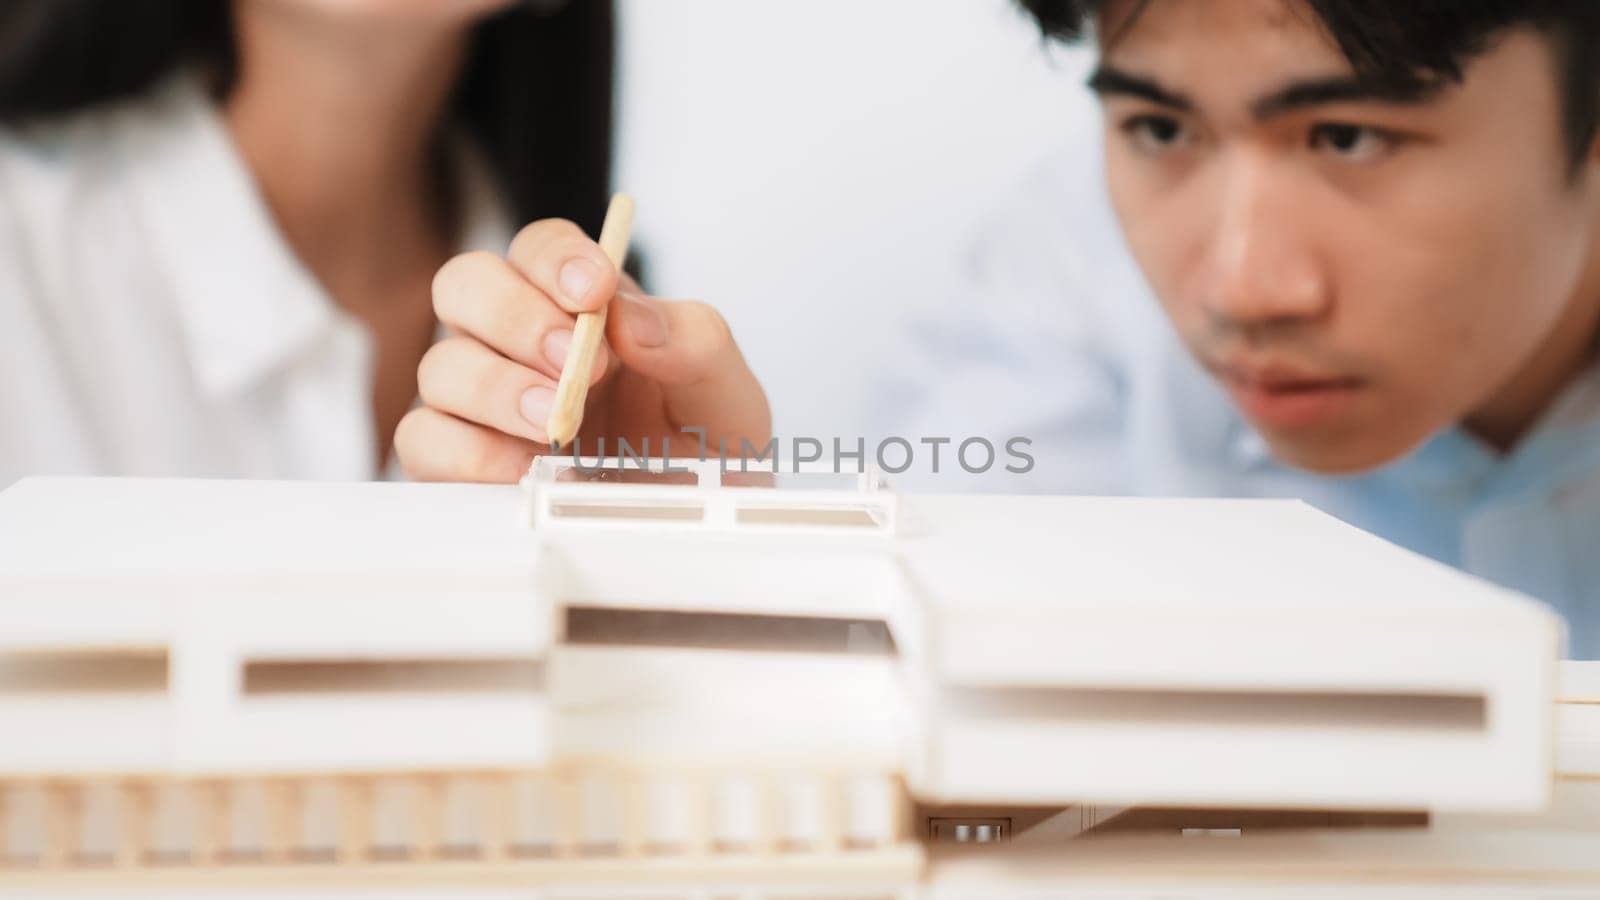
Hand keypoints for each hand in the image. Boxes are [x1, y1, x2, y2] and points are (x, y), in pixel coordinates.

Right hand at [396, 219, 771, 481]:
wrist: (697, 528)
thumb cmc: (702, 450)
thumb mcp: (726, 394)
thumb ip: (694, 341)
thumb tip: (629, 320)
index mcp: (579, 308)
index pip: (540, 249)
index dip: (557, 258)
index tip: (595, 289)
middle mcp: (518, 343)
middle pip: (465, 286)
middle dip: (515, 316)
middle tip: (572, 360)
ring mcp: (481, 402)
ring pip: (442, 366)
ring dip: (496, 387)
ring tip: (557, 424)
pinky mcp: (459, 462)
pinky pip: (425, 441)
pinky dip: (468, 450)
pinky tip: (523, 466)